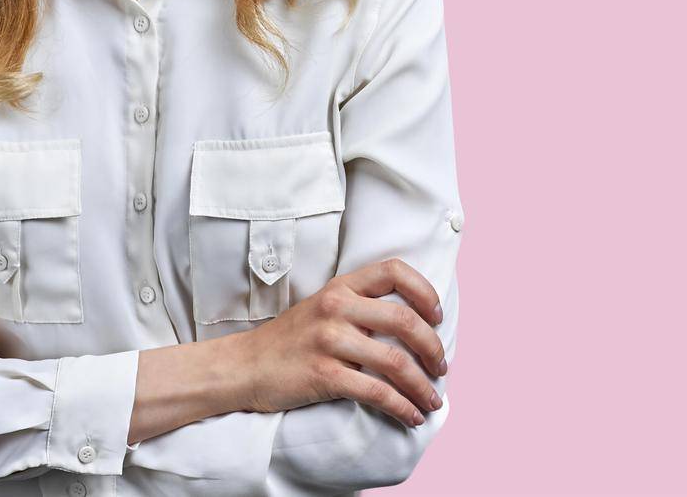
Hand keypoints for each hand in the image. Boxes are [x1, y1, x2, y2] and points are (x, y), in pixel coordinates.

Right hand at [233, 257, 447, 426]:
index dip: (424, 291)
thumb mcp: (321, 308)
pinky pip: (376, 392)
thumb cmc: (289, 341)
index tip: (436, 317)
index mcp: (340, 287)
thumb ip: (358, 307)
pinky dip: (401, 407)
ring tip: (432, 402)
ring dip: (422, 386)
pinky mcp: (324, 374)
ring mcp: (329, 340)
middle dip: (433, 348)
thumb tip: (411, 326)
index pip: (393, 270)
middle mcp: (336, 307)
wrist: (245, 366)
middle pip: (404, 319)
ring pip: (395, 361)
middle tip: (441, 368)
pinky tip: (410, 416)